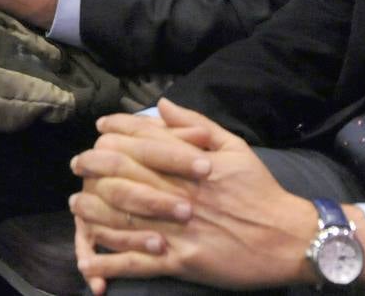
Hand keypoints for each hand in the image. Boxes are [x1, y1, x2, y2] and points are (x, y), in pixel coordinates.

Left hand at [69, 99, 326, 293]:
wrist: (288, 239)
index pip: (146, 141)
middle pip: (127, 174)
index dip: (118, 132)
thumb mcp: (235, 147)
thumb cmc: (261, 191)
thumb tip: (164, 103)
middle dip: (96, 167)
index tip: (99, 129)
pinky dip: (111, 261)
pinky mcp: (182, 260)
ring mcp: (179, 228)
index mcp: (193, 163)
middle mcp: (181, 192)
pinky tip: (90, 258)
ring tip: (76, 205)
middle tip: (77, 165)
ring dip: (95, 211)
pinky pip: (138, 262)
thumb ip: (197, 125)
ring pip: (125, 216)